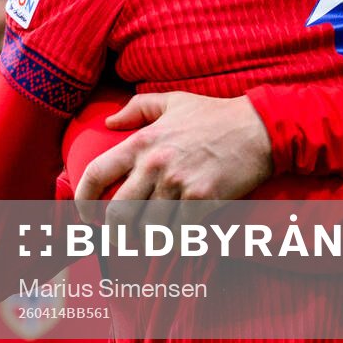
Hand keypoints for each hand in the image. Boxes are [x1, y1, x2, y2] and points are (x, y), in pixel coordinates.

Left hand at [73, 92, 273, 222]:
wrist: (259, 129)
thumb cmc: (215, 115)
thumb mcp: (173, 101)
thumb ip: (137, 108)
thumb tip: (110, 121)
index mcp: (142, 142)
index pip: (96, 174)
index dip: (82, 200)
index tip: (85, 214)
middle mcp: (155, 165)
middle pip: (117, 213)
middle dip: (112, 233)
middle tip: (116, 238)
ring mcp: (179, 185)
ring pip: (146, 229)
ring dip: (144, 241)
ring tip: (146, 241)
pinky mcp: (202, 202)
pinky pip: (178, 234)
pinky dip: (174, 242)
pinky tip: (176, 239)